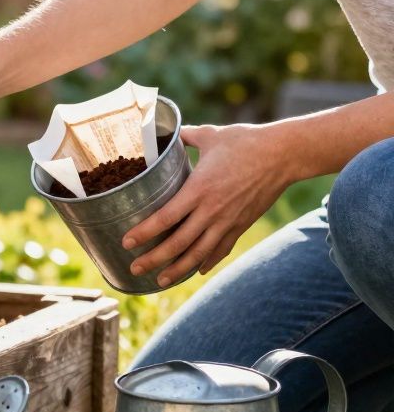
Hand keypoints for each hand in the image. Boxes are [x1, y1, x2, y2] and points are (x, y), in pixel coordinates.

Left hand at [125, 123, 291, 286]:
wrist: (284, 155)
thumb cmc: (245, 141)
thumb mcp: (209, 135)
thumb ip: (184, 136)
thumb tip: (165, 131)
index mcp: (199, 189)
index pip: (166, 217)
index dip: (145, 232)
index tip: (127, 242)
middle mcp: (212, 210)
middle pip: (178, 243)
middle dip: (154, 258)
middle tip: (134, 268)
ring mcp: (228, 221)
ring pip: (200, 253)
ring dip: (178, 269)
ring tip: (160, 280)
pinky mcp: (242, 225)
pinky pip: (222, 248)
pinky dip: (208, 262)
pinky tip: (197, 271)